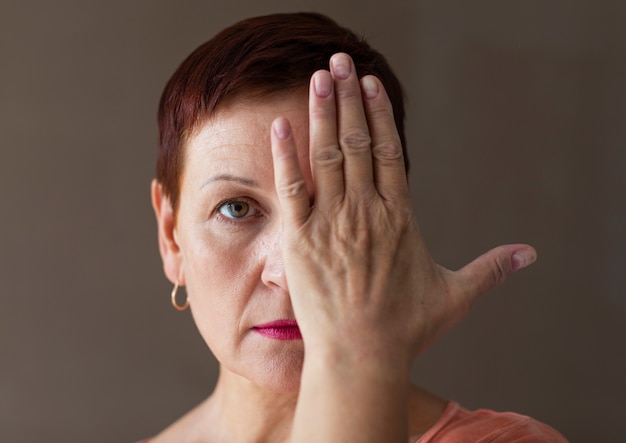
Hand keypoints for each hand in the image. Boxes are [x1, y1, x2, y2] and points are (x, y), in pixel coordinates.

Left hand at [270, 52, 535, 365]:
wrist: (361, 356)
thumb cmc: (406, 328)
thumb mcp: (456, 294)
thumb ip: (491, 269)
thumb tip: (531, 255)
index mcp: (399, 217)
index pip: (388, 151)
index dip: (379, 113)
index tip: (372, 83)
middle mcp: (365, 211)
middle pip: (357, 141)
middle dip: (349, 98)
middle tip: (340, 62)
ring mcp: (331, 223)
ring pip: (326, 156)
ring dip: (322, 113)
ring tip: (318, 77)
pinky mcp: (300, 240)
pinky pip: (292, 189)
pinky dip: (286, 156)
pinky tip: (281, 124)